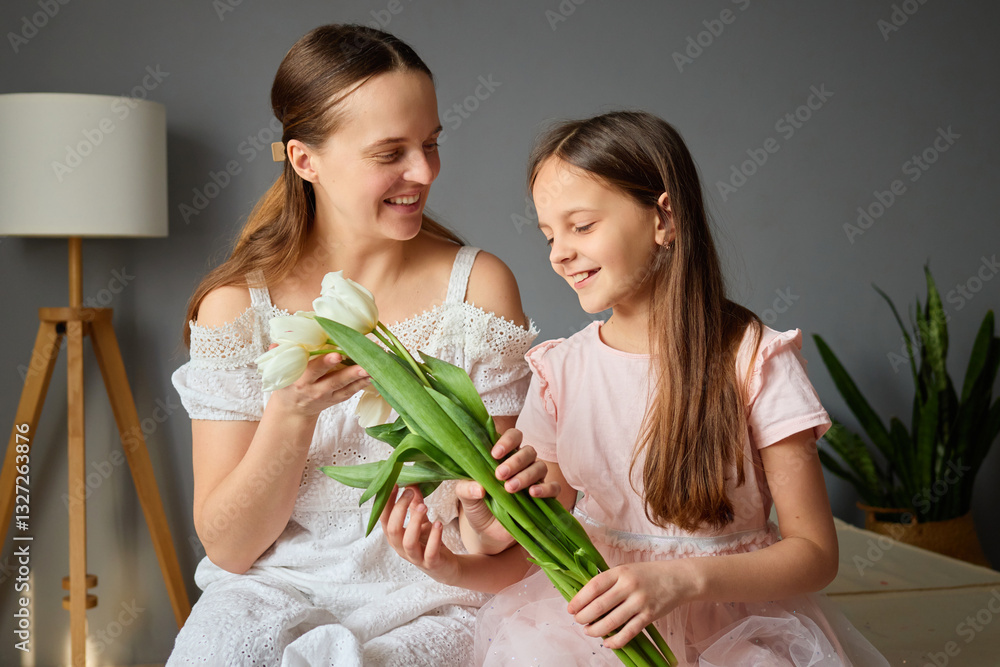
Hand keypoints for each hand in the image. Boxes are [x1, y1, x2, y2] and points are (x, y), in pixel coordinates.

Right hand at [268, 349, 370, 416]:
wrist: (293, 409)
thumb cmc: (288, 384)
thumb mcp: (279, 372)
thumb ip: (279, 356)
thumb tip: (276, 343)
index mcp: (301, 380)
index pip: (314, 370)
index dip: (325, 363)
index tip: (337, 354)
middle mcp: (315, 390)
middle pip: (334, 381)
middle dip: (349, 373)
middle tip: (364, 364)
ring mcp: (328, 396)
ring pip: (346, 387)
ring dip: (360, 378)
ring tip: (374, 368)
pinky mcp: (337, 400)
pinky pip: (351, 392)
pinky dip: (362, 384)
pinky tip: (374, 375)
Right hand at [380, 485, 460, 585]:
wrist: (444, 565)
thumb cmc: (427, 541)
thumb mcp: (420, 520)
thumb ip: (416, 504)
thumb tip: (412, 484)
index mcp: (395, 535)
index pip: (384, 517)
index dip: (387, 501)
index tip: (394, 483)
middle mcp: (400, 547)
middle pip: (392, 529)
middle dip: (400, 509)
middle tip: (410, 493)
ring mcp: (415, 557)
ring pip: (408, 541)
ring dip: (414, 521)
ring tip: (424, 506)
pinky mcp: (431, 563)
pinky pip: (430, 552)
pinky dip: (434, 537)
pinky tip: (439, 524)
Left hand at [456, 428, 560, 552]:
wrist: (487, 532)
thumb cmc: (477, 506)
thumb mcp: (465, 497)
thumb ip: (466, 489)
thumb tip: (479, 488)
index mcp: (504, 456)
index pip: (513, 437)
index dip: (507, 441)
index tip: (494, 454)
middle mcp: (522, 464)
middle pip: (528, 451)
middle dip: (515, 461)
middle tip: (500, 474)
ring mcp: (534, 480)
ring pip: (540, 466)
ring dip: (526, 475)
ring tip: (510, 488)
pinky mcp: (544, 498)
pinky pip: (554, 487)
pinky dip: (546, 488)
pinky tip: (533, 493)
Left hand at [568, 561, 694, 649]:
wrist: (678, 579)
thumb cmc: (647, 574)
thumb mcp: (626, 570)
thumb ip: (609, 582)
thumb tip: (585, 600)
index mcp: (620, 572)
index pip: (593, 586)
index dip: (579, 599)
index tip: (570, 608)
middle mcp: (629, 586)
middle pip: (599, 606)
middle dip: (583, 617)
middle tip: (578, 621)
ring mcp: (639, 602)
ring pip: (611, 622)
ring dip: (596, 630)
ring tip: (589, 631)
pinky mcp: (649, 616)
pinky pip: (628, 633)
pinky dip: (615, 641)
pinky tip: (607, 642)